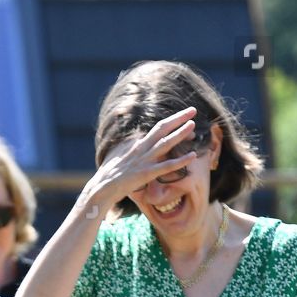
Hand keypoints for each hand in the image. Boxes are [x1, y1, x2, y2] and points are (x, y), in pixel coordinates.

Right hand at [78, 107, 199, 221]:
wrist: (102, 187)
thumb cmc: (109, 173)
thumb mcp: (119, 154)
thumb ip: (130, 145)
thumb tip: (136, 139)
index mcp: (137, 143)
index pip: (157, 128)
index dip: (172, 122)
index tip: (183, 117)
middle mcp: (142, 148)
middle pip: (162, 128)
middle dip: (179, 118)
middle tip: (193, 110)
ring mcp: (145, 160)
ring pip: (166, 143)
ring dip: (180, 133)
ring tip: (193, 126)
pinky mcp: (146, 174)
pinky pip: (167, 166)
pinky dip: (181, 161)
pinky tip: (193, 156)